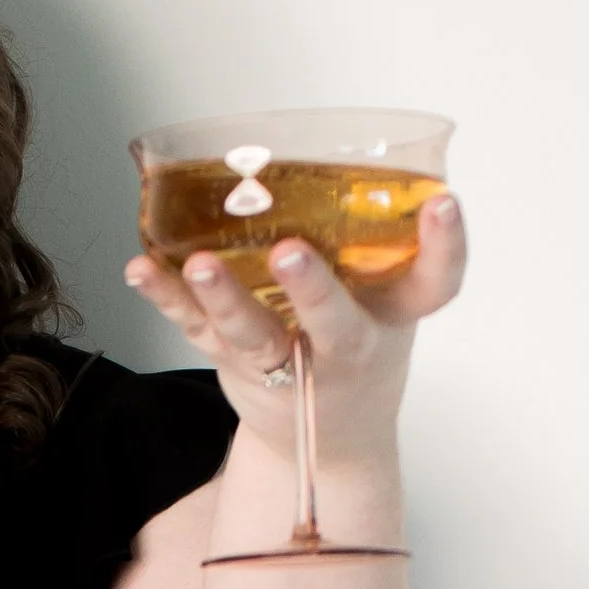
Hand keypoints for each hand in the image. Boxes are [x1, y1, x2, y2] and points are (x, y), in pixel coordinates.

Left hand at [123, 189, 465, 464]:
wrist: (328, 442)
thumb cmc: (355, 346)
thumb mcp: (386, 300)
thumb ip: (374, 239)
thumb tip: (344, 146)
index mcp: (392, 316)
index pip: (436, 283)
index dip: (446, 245)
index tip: (446, 204)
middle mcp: (345, 345)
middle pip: (335, 323)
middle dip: (313, 289)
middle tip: (291, 252)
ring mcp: (288, 360)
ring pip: (256, 334)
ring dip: (226, 298)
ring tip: (200, 265)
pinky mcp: (237, 365)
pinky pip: (198, 330)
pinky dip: (167, 299)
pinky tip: (141, 271)